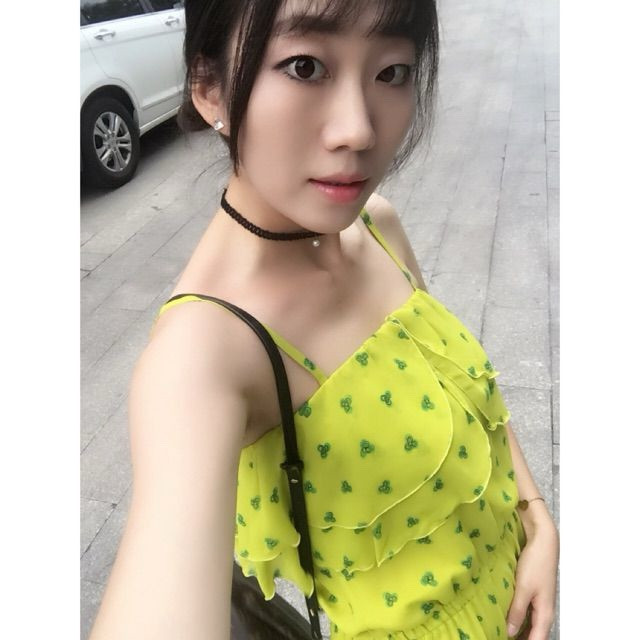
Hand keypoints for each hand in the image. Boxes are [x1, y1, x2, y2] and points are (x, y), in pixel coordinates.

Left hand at [506, 520, 558, 638]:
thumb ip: (517, 611)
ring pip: (529, 623)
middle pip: (534, 634)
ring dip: (517, 628)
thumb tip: (510, 632)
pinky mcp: (533, 593)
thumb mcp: (524, 588)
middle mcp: (544, 611)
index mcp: (545, 614)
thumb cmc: (536, 563)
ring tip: (498, 629)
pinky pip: (526, 612)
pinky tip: (504, 615)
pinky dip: (517, 616)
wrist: (543, 541)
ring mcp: (539, 602)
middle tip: (498, 635)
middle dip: (519, 638)